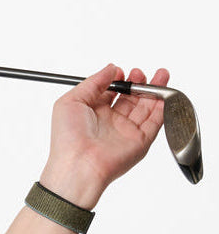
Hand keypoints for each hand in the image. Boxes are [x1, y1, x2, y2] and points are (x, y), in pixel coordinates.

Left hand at [39, 63, 168, 209]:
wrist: (79, 164)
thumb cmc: (68, 136)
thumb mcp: (72, 100)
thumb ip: (93, 82)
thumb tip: (111, 69)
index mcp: (92, 111)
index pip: (110, 92)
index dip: (118, 80)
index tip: (123, 71)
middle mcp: (110, 121)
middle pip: (131, 98)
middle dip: (140, 83)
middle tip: (143, 72)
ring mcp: (126, 131)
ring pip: (146, 107)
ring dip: (155, 92)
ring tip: (161, 76)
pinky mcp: (140, 141)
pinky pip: (155, 122)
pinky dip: (163, 109)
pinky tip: (165, 95)